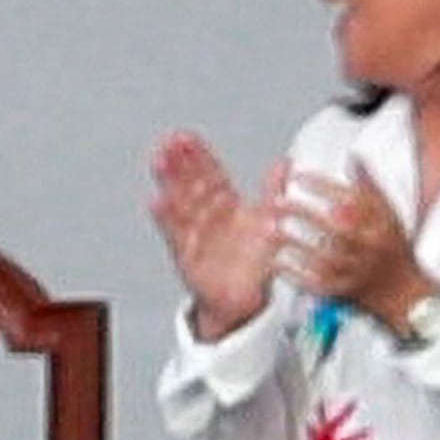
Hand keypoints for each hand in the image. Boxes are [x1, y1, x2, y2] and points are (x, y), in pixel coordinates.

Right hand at [145, 131, 284, 336]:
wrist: (240, 302)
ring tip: (159, 161)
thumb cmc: (252, 263)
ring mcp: (194, 235)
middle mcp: (206, 217)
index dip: (197, 156)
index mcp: (224, 207)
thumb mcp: (267, 223)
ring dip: (168, 181)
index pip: (208, 175)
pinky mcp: (187, 256)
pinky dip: (166, 218)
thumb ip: (272, 193)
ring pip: (179, 202)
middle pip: (189, 184)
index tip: (185, 137)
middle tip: (169, 141)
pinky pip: (176, 234)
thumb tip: (283, 163)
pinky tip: (156, 201)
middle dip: (179, 162)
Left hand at [282, 168, 429, 334]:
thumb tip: (354, 157)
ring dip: (294, 243)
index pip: (353, 199)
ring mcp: (357, 270)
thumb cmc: (392, 246)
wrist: (402, 291)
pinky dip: (296, 273)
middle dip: (304, 212)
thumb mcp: (388, 212)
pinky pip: (317, 283)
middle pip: (336, 226)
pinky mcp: (344, 290)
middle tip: (275, 201)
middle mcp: (371, 245)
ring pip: (323, 256)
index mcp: (381, 222)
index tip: (297, 177)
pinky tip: (276, 261)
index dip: (324, 187)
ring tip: (268, 229)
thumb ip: (369, 186)